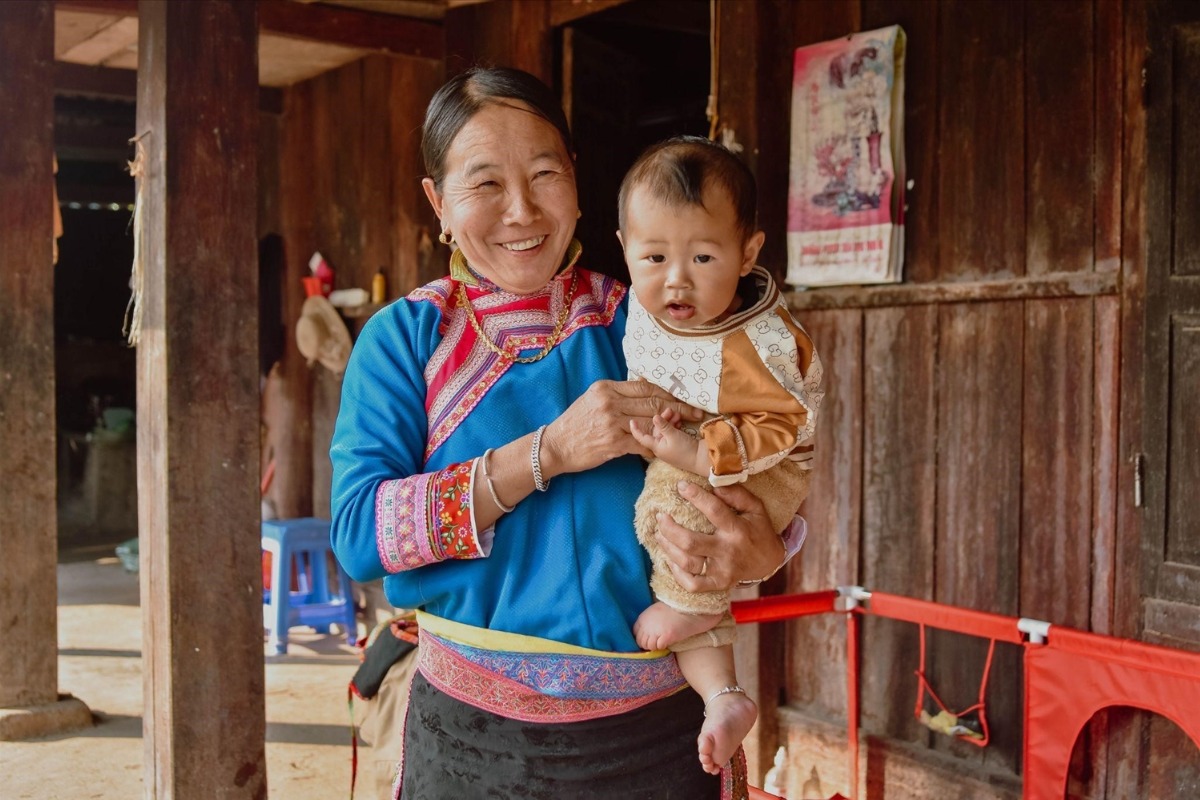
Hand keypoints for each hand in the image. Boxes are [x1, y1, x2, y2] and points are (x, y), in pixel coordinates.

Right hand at [540, 380, 703, 476]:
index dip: (668, 392)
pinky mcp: (613, 443)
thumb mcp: (592, 399)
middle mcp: (610, 402)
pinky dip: (653, 447)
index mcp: (606, 388)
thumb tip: (643, 391)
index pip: (645, 386)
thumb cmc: (575, 423)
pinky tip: (660, 449)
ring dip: (669, 427)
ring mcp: (612, 423)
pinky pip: (642, 444)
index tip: (683, 397)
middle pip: (653, 402)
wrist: (555, 446)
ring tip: (682, 430)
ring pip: (651, 422)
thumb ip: (617, 394)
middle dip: (678, 408)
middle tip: (694, 413)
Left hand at [628, 410, 703, 471]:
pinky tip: (679, 420)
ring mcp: (669, 445)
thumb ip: (663, 426)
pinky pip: (672, 432)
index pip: (642, 438)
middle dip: (662, 419)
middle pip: (656, 430)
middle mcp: (661, 446)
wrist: (701, 459)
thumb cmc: (685, 449)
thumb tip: (654, 416)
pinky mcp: (678, 444)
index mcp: (656, 446)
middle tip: (670, 410)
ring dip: (670, 421)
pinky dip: (674, 425)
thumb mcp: (673, 436)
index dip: (636, 430)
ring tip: (678, 415)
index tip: (632, 421)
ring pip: (665, 430)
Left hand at [655, 482, 785, 591]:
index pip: (714, 510)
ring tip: (659, 534)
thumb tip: (714, 486)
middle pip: (690, 542)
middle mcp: (727, 551)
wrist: (770, 563)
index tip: (680, 486)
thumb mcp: (756, 508)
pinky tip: (670, 560)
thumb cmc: (758, 531)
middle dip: (670, 529)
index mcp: (737, 530)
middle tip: (660, 516)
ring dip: (668, 548)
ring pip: (687, 563)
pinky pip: (693, 584)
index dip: (695, 496)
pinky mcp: (718, 583)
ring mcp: (722, 570)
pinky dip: (677, 574)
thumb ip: (738, 495)